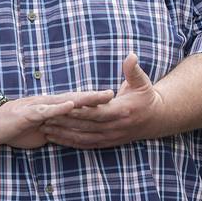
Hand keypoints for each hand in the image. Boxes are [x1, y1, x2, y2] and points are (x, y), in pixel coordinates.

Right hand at [0, 90, 113, 148]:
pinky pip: (47, 110)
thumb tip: (75, 135)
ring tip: (100, 96)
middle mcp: (50, 103)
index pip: (79, 104)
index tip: (115, 101)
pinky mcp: (30, 113)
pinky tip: (71, 105)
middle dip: (96, 97)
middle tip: (114, 94)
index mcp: (54, 108)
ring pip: (66, 101)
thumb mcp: (43, 130)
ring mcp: (41, 107)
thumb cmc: (18, 126)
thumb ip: (59, 130)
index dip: (96, 103)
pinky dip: (59, 108)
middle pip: (77, 99)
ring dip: (84, 99)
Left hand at [41, 53, 165, 147]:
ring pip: (83, 138)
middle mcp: (115, 127)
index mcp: (121, 111)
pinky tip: (55, 139)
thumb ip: (133, 69)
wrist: (156, 119)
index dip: (80, 110)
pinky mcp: (107, 143)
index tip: (63, 106)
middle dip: (64, 123)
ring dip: (63, 134)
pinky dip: (70, 143)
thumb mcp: (142, 81)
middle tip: (45, 117)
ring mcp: (110, 137)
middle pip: (85, 126)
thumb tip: (131, 55)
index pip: (97, 112)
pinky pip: (86, 144)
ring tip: (45, 128)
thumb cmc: (146, 97)